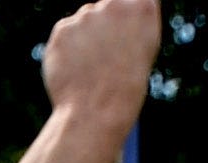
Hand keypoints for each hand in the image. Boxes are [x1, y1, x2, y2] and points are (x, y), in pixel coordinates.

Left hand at [38, 0, 156, 155]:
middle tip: (105, 57)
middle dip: (103, 27)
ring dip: (85, 38)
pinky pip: (65, 34)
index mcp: (142, 6)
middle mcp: (114, 4)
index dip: (123, 18)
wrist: (99, 109)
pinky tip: (76, 69)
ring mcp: (86, 15)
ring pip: (83, 20)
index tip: (119, 36)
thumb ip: (134, 20)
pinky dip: (67, 49)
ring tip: (91, 67)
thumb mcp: (144, 45)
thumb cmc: (126, 83)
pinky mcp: (63, 28)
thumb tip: (125, 6)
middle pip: (105, 7)